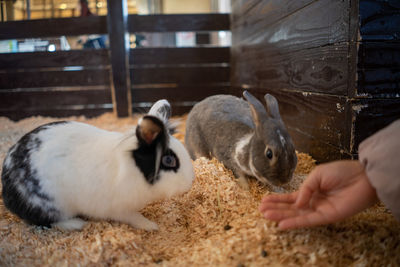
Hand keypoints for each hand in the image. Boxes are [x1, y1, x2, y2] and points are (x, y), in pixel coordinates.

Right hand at [259, 160, 377, 229]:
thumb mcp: (317, 175)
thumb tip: (296, 203)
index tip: (263, 200)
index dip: (277, 199)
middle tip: (261, 210)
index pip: (291, 197)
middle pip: (291, 207)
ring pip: (297, 214)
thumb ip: (305, 189)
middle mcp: (313, 200)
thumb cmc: (342, 172)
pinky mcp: (327, 216)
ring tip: (266, 215)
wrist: (362, 177)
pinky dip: (295, 223)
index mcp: (311, 189)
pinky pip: (308, 220)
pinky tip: (282, 223)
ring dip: (281, 216)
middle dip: (276, 208)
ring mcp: (319, 209)